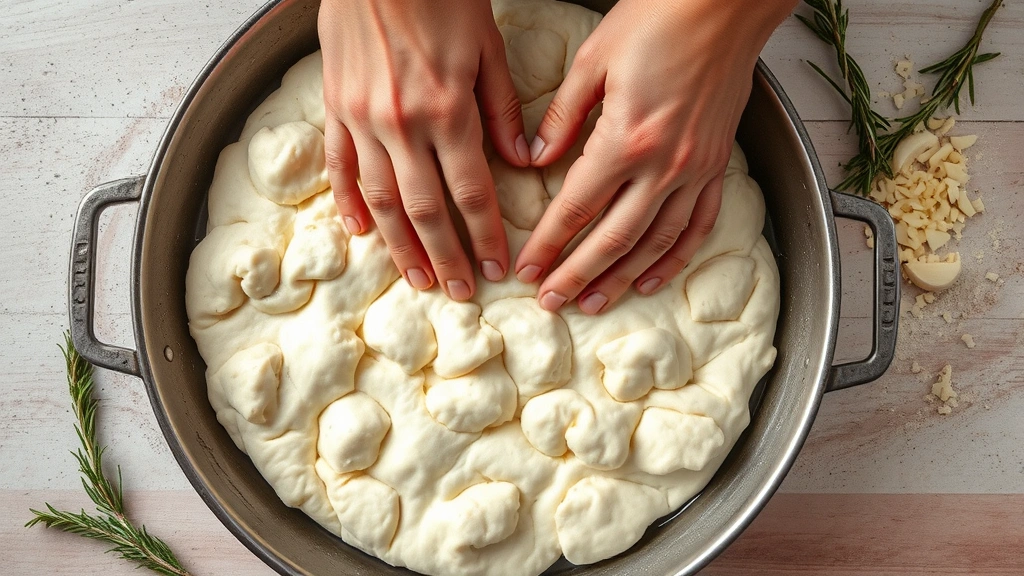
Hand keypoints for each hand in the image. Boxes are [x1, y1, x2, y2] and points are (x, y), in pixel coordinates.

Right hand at [319, 0, 529, 299]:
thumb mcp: (487, 47)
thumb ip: (504, 110)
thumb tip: (524, 162)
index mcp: (449, 111)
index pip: (471, 193)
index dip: (485, 236)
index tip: (496, 268)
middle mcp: (403, 125)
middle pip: (426, 210)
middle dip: (445, 257)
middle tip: (458, 292)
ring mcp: (362, 120)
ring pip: (382, 200)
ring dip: (400, 246)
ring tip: (416, 279)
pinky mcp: (334, 108)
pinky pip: (339, 167)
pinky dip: (349, 203)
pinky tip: (361, 232)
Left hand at [515, 0, 795, 313]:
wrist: (725, 4)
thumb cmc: (658, 20)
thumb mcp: (593, 60)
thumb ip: (561, 117)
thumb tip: (534, 159)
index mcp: (625, 140)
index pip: (577, 208)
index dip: (549, 245)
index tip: (527, 271)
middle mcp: (664, 165)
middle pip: (613, 239)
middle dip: (577, 275)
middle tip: (551, 303)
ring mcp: (695, 169)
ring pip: (655, 243)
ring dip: (621, 278)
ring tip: (593, 303)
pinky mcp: (717, 165)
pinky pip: (698, 225)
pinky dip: (675, 258)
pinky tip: (652, 278)